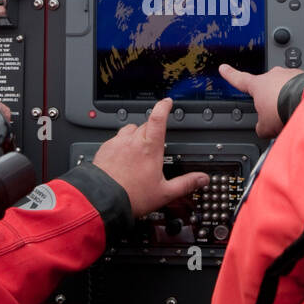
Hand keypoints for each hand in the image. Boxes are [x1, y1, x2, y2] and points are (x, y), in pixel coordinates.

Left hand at [91, 98, 207, 217]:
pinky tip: (122, 157)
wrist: (103, 200)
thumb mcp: (164, 193)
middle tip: (155, 141)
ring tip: (138, 149)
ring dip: (135, 134)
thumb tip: (201, 179)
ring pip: (128, 130)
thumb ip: (185, 184)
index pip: (158, 118)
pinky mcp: (104, 150)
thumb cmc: (132, 196)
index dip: (163, 107)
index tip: (167, 102)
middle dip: (151, 128)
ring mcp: (117, 144)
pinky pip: (114, 139)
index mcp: (149, 148)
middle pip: (144, 124)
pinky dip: (120, 144)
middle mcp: (132, 141)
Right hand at [218, 64, 303, 137]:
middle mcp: (273, 75)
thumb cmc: (283, 109)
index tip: (224, 68)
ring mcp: (290, 75)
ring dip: (287, 99)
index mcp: (258, 84)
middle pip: (268, 86)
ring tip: (292, 114)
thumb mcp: (265, 126)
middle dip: (272, 98)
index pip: (240, 79)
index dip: (231, 75)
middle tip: (277, 113)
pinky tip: (303, 109)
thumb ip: (261, 127)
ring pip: (286, 87)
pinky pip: (300, 88)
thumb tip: (264, 130)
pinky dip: (301, 97)